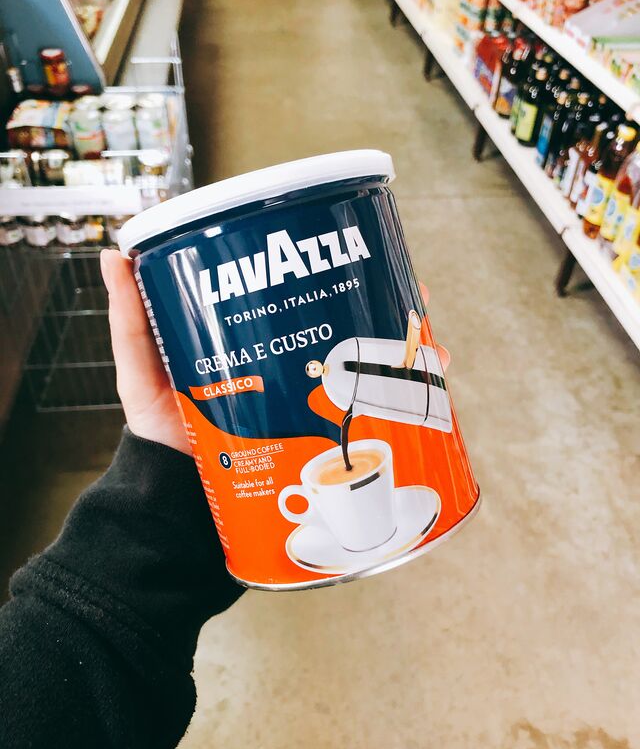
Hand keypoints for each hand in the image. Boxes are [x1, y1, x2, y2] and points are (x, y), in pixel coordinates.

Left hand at [99, 257, 447, 456]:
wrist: (173, 500)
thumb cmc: (155, 429)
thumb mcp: (140, 366)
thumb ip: (129, 316)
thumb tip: (117, 251)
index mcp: (255, 341)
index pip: (303, 296)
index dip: (335, 270)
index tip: (362, 249)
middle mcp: (289, 366)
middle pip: (348, 327)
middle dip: (387, 310)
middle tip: (413, 297)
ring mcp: (306, 405)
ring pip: (368, 372)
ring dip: (404, 356)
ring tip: (431, 345)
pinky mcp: (316, 443)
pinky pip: (366, 420)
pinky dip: (399, 410)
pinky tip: (425, 402)